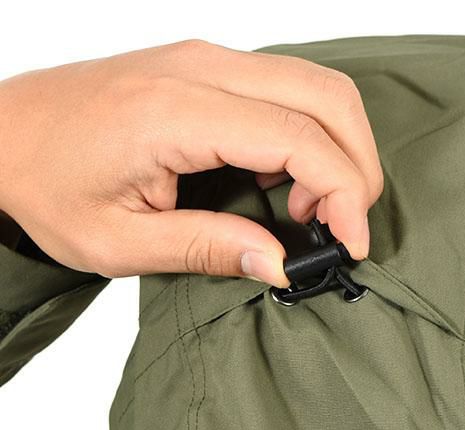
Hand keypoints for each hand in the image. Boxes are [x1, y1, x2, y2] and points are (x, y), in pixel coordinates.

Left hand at [0, 39, 382, 286]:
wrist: (5, 136)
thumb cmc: (47, 184)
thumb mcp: (120, 242)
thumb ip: (209, 248)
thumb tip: (280, 263)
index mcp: (175, 112)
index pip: (297, 138)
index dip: (342, 192)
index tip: (350, 242)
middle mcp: (201, 69)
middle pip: (327, 98)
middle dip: (357, 167)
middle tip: (344, 226)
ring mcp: (208, 60)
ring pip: (317, 86)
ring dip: (338, 149)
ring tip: (312, 210)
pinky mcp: (209, 68)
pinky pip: (288, 89)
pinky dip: (311, 135)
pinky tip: (289, 181)